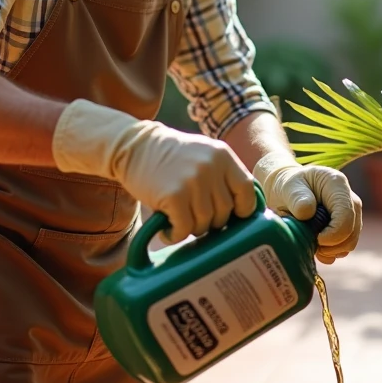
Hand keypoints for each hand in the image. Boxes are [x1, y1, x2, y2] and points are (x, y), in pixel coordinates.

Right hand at [51, 99, 256, 243]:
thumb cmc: (171, 158)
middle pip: (225, 212)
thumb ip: (224, 175)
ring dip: (191, 228)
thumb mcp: (204, 154)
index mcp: (223, 156)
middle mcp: (211, 167)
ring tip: (178, 219)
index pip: (247, 190)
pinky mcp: (173, 196)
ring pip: (204, 224)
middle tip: (193, 215)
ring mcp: (192, 181)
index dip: (242, 209)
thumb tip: (245, 211)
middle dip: (211, 221)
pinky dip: (175, 235)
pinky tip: (167, 228)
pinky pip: (184, 229)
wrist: (134, 147)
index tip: (231, 216)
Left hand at [254, 153, 361, 263]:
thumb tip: (307, 212)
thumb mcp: (288, 187)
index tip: (315, 238)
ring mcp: (352, 215)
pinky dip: (331, 252)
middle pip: (351, 233)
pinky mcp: (349, 228)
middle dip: (330, 245)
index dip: (332, 234)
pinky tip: (316, 246)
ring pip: (350, 243)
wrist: (290, 192)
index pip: (346, 216)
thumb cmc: (289, 187)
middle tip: (309, 242)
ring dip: (330, 250)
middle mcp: (351, 199)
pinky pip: (345, 248)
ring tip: (310, 242)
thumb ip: (296, 198)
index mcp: (337, 185)